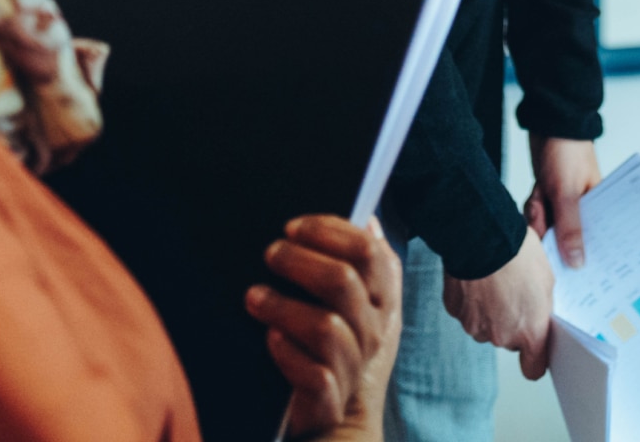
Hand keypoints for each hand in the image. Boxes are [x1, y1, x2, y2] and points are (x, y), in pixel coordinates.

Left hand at [245, 214, 401, 440]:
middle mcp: (376, 329)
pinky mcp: (331, 400)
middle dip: (300, 262)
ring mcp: (355, 365)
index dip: (329, 231)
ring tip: (254, 296)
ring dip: (284, 307)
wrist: (345, 419)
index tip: (293, 227)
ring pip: (324, 327)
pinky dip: (288, 353)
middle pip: (342, 281)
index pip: (367, 251)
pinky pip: (313, 374)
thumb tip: (369, 219)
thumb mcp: (368, 304)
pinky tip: (271, 338)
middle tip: (270, 253)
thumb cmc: (349, 346)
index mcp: (386, 297)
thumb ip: (369, 261)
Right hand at [443, 229, 554, 379]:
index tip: (535, 349)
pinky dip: (471, 301)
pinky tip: (477, 279)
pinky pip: (467, 313)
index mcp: (530, 332)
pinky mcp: (456, 312)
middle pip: (508, 340)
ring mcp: (476, 326)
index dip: (534, 359)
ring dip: (490, 312)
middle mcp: (502, 336)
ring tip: (495, 281)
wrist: (484, 236)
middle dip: (511, 323)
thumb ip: (542, 307)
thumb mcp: (547, 280)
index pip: (533, 369)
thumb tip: (538, 314)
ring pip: (486, 327)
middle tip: (514, 293)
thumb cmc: (520, 254)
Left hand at [525, 136, 601, 267]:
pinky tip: (537, 193)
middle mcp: (584, 211)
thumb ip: (571, 229)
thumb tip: (578, 264)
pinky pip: (538, 218)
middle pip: (566, 241)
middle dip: (551, 232)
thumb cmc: (567, 152)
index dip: (582, 257)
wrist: (548, 124)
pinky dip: (533, 208)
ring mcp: (565, 207)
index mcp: (599, 210)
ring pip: (548, 230)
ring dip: (539, 216)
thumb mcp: (567, 193)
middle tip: (547, 213)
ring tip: (541, 196)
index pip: (595, 243)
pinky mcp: (550, 201)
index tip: (571, 272)